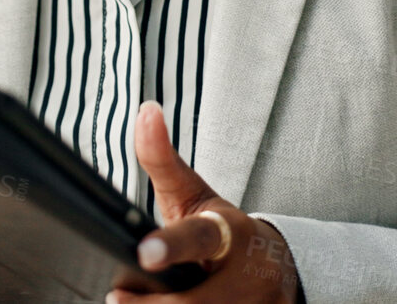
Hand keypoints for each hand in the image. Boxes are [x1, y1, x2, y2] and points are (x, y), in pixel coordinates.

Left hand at [108, 101, 301, 303]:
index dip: (170, 246)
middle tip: (120, 297)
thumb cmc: (222, 228)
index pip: (197, 238)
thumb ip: (163, 160)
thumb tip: (145, 112)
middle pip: (190, 301)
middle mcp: (247, 274)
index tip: (144, 252)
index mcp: (230, 232)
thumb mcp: (194, 193)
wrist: (276, 265)